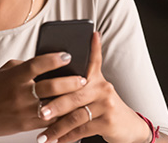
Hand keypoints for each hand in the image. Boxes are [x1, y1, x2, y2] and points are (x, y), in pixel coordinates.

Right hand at [0, 51, 87, 142]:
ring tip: (82, 95)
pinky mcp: (26, 125)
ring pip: (54, 105)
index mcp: (14, 76)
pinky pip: (49, 120)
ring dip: (70, 100)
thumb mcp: (4, 72)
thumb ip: (24, 66)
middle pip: (51, 86)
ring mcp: (24, 110)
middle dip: (71, 82)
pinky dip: (61, 116)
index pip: (37, 64)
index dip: (54, 59)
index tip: (68, 55)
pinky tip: (71, 111)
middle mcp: (20, 93)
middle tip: (83, 78)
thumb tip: (46, 62)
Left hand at [35, 32, 151, 142]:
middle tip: (38, 112)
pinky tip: (56, 141)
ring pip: (76, 116)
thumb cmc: (103, 108)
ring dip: (57, 128)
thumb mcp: (95, 92)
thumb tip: (50, 77)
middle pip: (74, 95)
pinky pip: (82, 130)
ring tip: (43, 136)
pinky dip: (67, 137)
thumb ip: (77, 84)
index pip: (93, 59)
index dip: (92, 47)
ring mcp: (106, 105)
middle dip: (54, 105)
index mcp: (96, 78)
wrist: (129, 127)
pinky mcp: (108, 122)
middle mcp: (103, 88)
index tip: (89, 34)